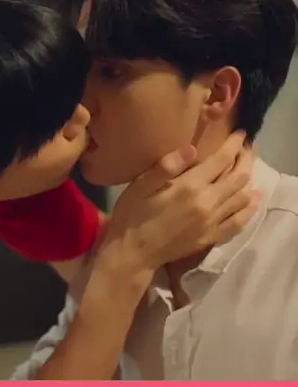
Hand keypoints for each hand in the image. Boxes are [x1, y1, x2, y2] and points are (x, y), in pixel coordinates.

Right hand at [99, 131, 259, 279]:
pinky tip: (253, 198)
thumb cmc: (133, 214)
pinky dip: (250, 208)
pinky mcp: (212, 237)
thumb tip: (192, 148)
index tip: (241, 133)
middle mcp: (207, 203)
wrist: (133, 253)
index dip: (234, 144)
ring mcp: (212, 222)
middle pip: (239, 177)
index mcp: (190, 186)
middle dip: (246, 158)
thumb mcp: (140, 185)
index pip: (222, 160)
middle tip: (246, 147)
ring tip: (247, 167)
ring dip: (249, 179)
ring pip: (243, 197)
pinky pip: (239, 221)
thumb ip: (166, 166)